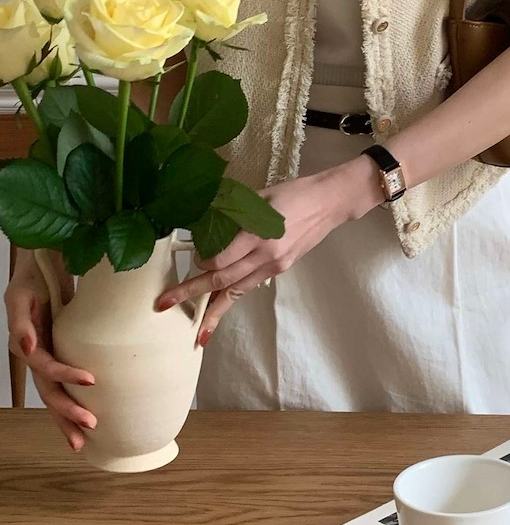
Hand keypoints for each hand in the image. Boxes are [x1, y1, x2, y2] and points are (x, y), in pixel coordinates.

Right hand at [5, 251, 96, 450]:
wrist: (40, 263)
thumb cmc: (31, 277)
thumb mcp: (21, 296)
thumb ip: (21, 324)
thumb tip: (25, 350)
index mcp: (24, 343)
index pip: (45, 368)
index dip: (65, 376)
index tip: (91, 380)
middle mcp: (33, 354)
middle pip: (48, 390)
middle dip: (67, 411)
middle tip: (90, 426)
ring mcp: (45, 355)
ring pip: (54, 393)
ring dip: (67, 415)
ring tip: (85, 438)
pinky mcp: (57, 351)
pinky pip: (63, 382)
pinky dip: (72, 400)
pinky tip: (85, 416)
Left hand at [156, 159, 377, 344]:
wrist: (329, 203)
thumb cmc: (293, 193)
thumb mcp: (259, 198)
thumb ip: (233, 214)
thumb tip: (203, 225)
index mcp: (259, 235)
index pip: (221, 260)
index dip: (201, 263)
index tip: (193, 256)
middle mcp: (266, 256)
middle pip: (223, 281)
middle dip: (192, 293)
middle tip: (164, 303)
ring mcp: (275, 266)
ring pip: (237, 293)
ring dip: (214, 311)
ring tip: (197, 332)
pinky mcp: (281, 269)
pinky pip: (250, 286)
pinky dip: (233, 297)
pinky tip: (220, 308)